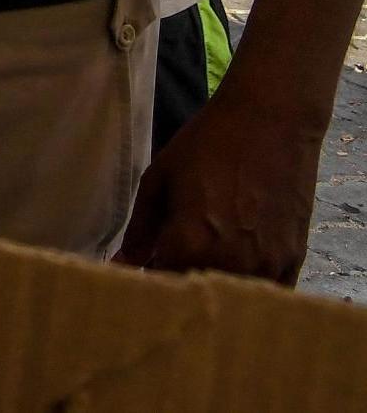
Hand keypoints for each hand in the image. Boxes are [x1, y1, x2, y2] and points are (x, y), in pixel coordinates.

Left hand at [116, 89, 322, 281]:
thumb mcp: (160, 178)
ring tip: (200, 261)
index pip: (160, 285)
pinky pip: (268, 293)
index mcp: (189, 243)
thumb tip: (126, 263)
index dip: (148, 282)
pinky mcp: (294, 259)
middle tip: (168, 264)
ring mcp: (266, 264)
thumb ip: (141, 227)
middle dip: (177, 285)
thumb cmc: (207, 143)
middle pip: (197, 296)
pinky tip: (235, 267)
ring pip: (233, 298)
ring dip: (214, 289)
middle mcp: (229, 262)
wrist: (270, 122)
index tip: (139, 274)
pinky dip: (248, 289)